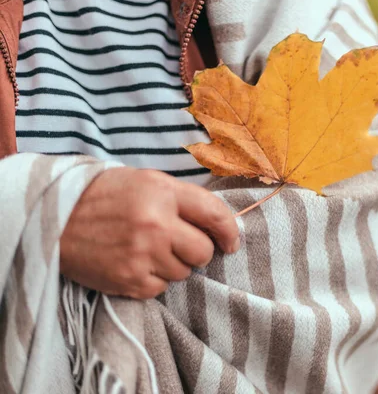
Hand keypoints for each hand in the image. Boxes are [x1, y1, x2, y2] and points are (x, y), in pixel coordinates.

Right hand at [59, 167, 238, 298]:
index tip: (231, 242)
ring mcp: (142, 255)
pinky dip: (154, 279)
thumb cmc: (104, 196)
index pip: (215, 214)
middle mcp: (156, 223)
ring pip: (184, 273)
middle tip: (179, 244)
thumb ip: (182, 199)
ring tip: (148, 250)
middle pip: (203, 251)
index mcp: (162, 192)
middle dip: (197, 250)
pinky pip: (162, 288)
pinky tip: (135, 263)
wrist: (54, 217)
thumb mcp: (145, 182)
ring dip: (174, 265)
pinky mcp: (129, 281)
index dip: (230, 231)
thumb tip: (218, 224)